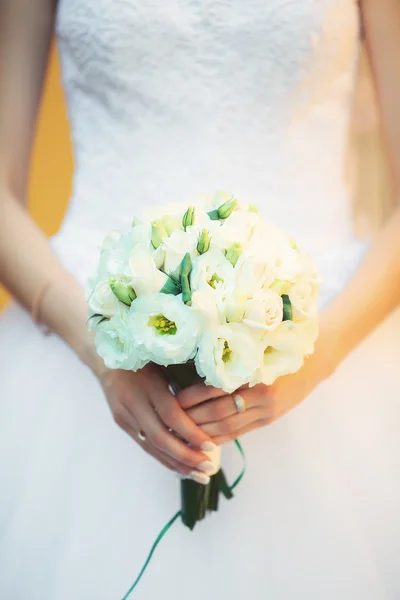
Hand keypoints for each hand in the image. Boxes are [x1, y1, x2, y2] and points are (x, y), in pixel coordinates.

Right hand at [96, 362, 217, 482]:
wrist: (106, 357)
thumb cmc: (146, 354)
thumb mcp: (166, 359)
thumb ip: (185, 378)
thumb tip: (222, 391)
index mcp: (148, 383)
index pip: (171, 415)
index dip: (191, 433)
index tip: (211, 446)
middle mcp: (133, 401)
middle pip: (160, 437)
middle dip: (186, 456)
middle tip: (209, 468)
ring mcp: (124, 414)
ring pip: (151, 446)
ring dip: (177, 464)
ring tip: (201, 476)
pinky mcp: (121, 423)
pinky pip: (145, 446)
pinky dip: (164, 459)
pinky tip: (182, 469)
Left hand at [178, 341, 335, 445]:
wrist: (314, 361)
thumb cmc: (279, 348)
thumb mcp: (257, 349)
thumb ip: (231, 359)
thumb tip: (193, 366)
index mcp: (255, 372)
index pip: (216, 389)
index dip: (193, 397)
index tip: (171, 399)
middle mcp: (262, 394)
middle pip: (219, 412)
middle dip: (192, 418)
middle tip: (168, 420)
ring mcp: (267, 410)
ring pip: (228, 427)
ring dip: (202, 432)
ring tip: (179, 433)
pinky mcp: (268, 419)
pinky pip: (238, 433)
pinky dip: (218, 437)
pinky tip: (201, 440)